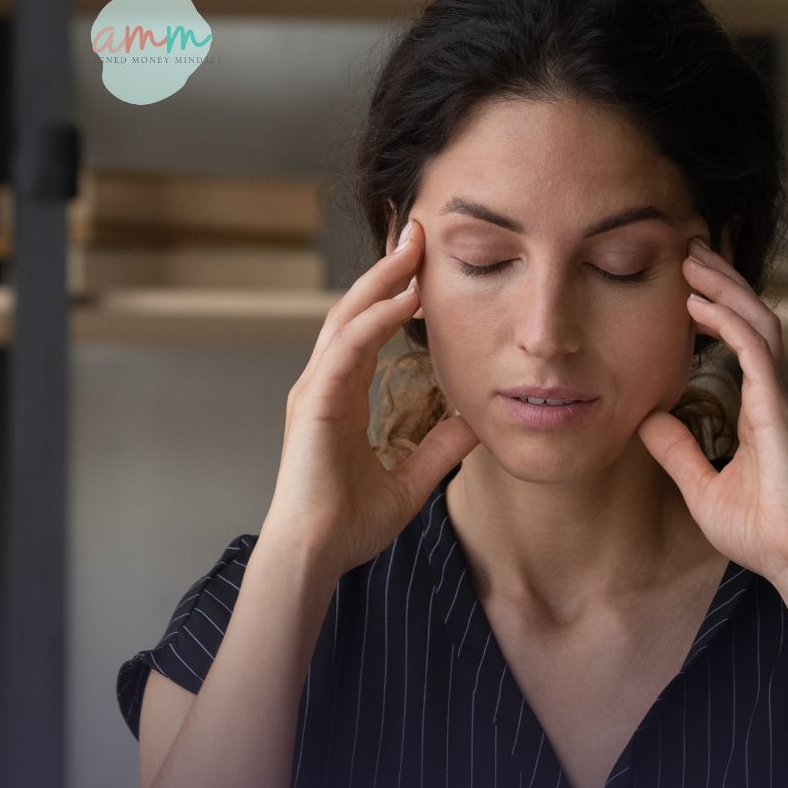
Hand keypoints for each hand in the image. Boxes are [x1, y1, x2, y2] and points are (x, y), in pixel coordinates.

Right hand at [261, 216, 479, 573]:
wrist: (315, 555)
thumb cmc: (349, 525)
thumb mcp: (411, 479)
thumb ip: (439, 447)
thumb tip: (475, 420)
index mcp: (341, 398)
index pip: (368, 332)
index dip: (393, 296)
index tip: (423, 267)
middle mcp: (325, 385)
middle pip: (356, 310)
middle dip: (386, 269)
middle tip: (418, 231)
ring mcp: (315, 390)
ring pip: (348, 316)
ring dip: (382, 278)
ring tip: (414, 245)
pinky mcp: (313, 402)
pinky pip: (347, 347)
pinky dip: (375, 318)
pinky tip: (405, 296)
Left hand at [635, 235, 787, 587]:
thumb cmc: (759, 532)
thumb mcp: (701, 486)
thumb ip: (678, 451)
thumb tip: (647, 420)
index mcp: (757, 409)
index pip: (741, 342)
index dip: (718, 309)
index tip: (688, 285)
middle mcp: (771, 396)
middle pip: (751, 319)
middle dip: (722, 281)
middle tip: (690, 250)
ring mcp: (777, 399)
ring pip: (758, 322)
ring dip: (725, 288)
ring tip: (693, 261)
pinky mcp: (778, 410)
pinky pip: (756, 351)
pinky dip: (729, 322)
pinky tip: (700, 306)